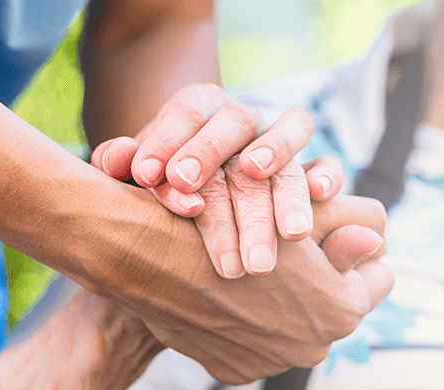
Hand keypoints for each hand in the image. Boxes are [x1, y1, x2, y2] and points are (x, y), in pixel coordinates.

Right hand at [81, 173, 390, 383]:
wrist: (156, 258)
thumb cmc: (228, 227)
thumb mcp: (293, 222)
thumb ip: (346, 237)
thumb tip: (376, 242)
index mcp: (340, 309)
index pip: (380, 278)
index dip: (362, 254)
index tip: (342, 240)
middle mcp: (313, 348)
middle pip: (334, 310)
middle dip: (321, 285)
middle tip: (295, 255)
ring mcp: (272, 364)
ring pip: (292, 330)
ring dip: (282, 309)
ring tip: (256, 275)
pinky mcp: (236, 372)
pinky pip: (256, 347)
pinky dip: (248, 328)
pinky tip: (228, 300)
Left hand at [90, 83, 340, 276]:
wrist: (199, 184)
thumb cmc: (165, 179)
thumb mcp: (139, 170)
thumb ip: (121, 162)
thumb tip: (117, 160)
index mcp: (200, 108)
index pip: (187, 111)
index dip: (169, 139)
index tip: (152, 177)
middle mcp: (242, 119)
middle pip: (233, 124)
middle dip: (212, 159)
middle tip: (193, 205)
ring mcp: (277, 140)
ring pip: (287, 144)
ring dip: (280, 184)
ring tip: (279, 226)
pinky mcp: (306, 167)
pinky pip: (326, 163)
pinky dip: (326, 176)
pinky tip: (319, 196)